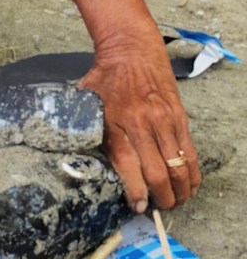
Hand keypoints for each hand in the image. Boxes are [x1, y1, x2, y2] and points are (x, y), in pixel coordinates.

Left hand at [79, 32, 200, 213]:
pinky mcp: (179, 117)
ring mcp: (163, 120)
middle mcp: (141, 123)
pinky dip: (192, 173)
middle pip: (157, 171)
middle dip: (160, 197)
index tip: (137, 206)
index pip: (128, 165)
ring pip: (178, 166)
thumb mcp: (84, 100)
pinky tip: (189, 185)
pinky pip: (190, 152)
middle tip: (158, 207)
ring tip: (175, 201)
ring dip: (179, 190)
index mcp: (114, 121)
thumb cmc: (104, 78)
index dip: (135, 191)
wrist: (131, 50)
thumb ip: (79, 125)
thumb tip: (66, 152)